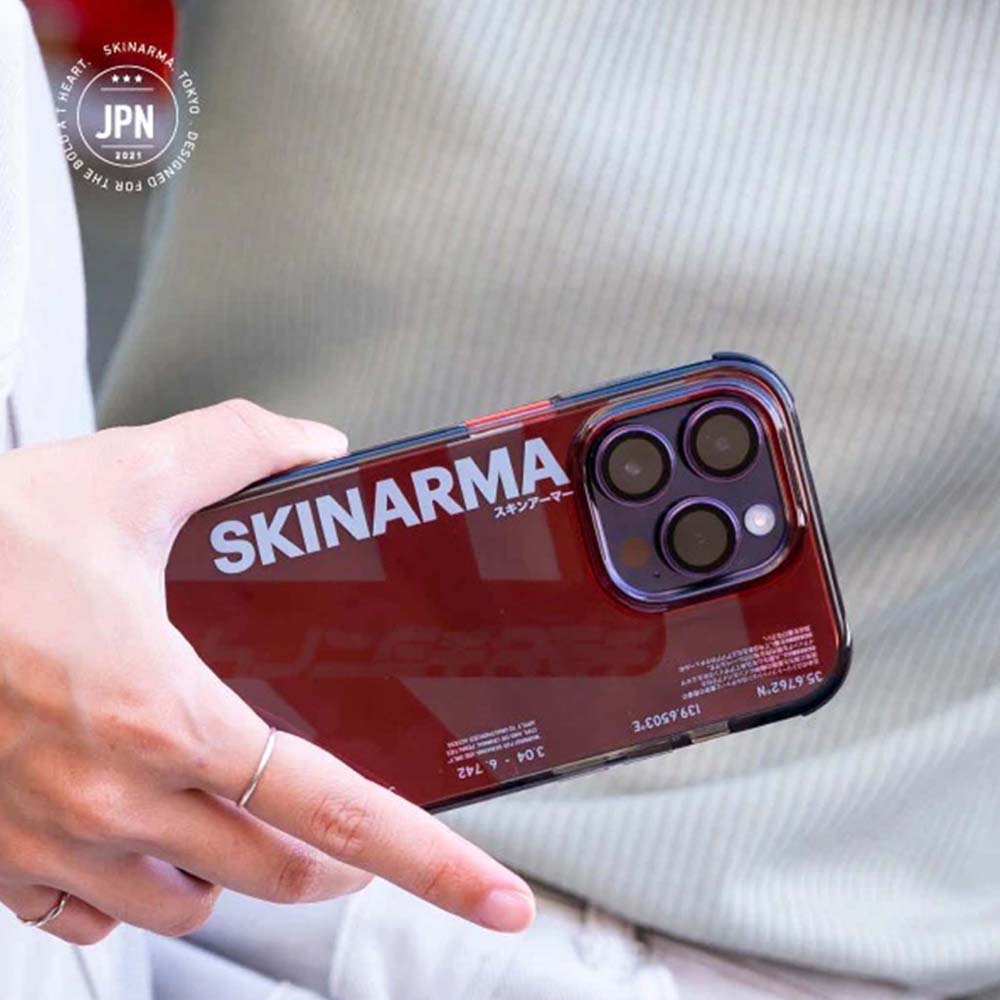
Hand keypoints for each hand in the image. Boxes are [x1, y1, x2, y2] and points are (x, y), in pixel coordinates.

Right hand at [0, 400, 534, 943]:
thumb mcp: (122, 477)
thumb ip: (236, 449)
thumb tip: (309, 443)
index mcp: (167, 715)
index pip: (337, 811)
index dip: (432, 861)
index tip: (494, 899)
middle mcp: (117, 797)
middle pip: (282, 870)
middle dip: (336, 857)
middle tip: (359, 825)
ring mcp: (53, 841)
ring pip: (193, 903)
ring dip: (241, 869)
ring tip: (253, 820)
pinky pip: (92, 917)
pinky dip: (140, 888)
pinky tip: (147, 840)